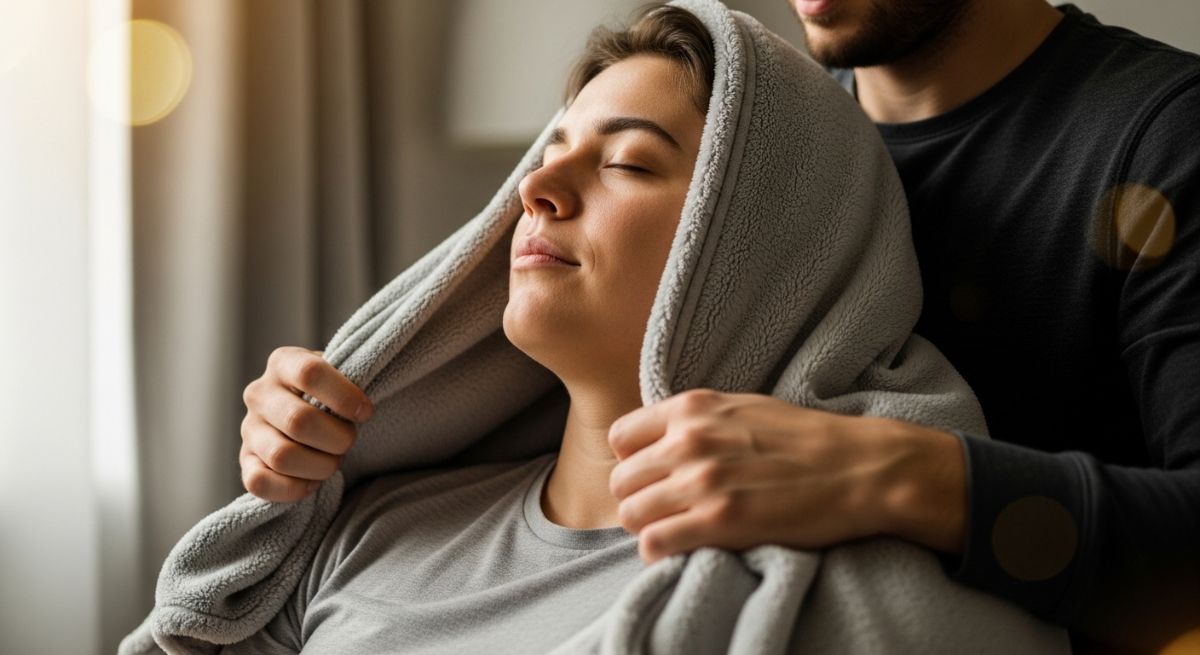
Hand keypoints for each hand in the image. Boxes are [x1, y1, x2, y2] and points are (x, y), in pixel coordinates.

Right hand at [239, 346, 372, 501]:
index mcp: (283, 362)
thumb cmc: (332, 395)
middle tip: (349, 441)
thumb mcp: (341, 375)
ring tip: (333, 461)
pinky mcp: (245, 461)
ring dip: (320, 466)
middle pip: (298, 421)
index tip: (365, 413)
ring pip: (281, 456)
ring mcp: (249, 428)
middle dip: (336, 439)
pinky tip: (313, 482)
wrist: (308, 415)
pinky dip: (293, 489)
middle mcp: (259, 393)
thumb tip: (363, 406)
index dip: (344, 397)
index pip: (310, 374)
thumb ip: (352, 378)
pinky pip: (259, 483)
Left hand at [607, 389, 966, 562]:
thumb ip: (697, 421)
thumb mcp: (743, 407)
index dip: (633, 462)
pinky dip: (660, 553)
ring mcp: (702, 481)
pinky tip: (682, 550)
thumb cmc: (807, 439)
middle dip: (639, 500)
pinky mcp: (720, 521)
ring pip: (631, 514)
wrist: (861, 467)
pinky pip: (654, 543)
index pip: (621, 438)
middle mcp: (689, 441)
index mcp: (692, 409)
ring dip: (648, 528)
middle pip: (622, 481)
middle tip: (665, 513)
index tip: (652, 478)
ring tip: (675, 532)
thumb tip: (661, 442)